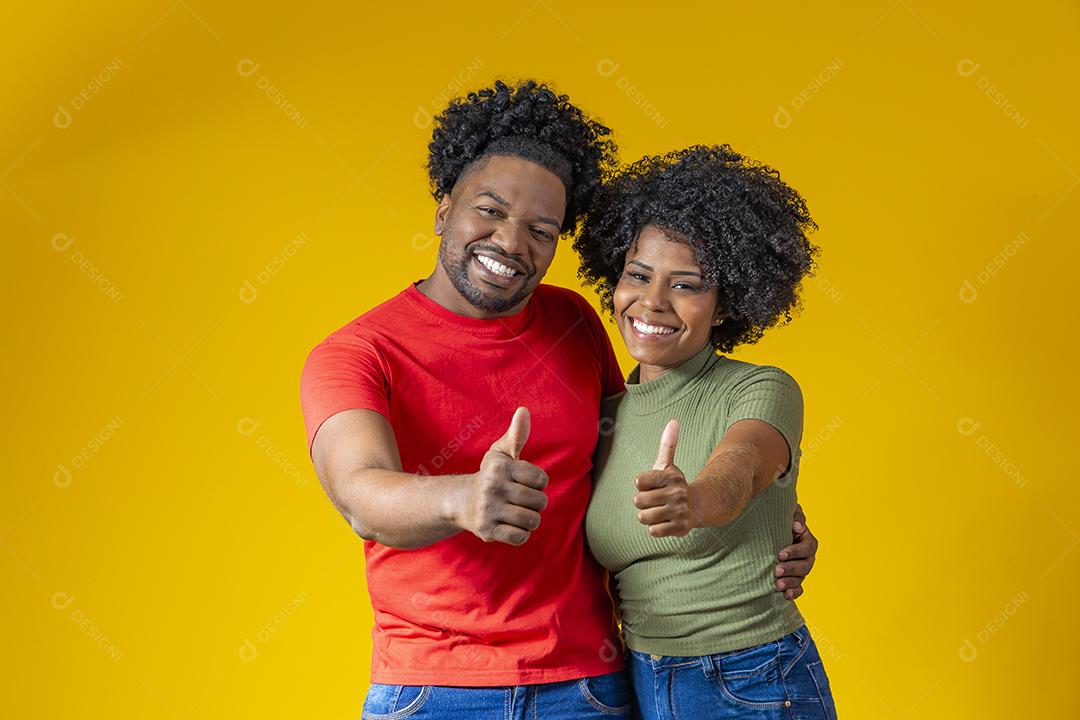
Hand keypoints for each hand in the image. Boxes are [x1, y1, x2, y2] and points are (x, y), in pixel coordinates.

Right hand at [457, 407, 548, 545]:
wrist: (461, 502)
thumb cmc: (490, 475)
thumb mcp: (501, 453)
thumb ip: (517, 434)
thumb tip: (523, 410)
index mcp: (500, 467)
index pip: (541, 480)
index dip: (538, 484)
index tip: (525, 482)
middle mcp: (492, 488)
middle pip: (539, 502)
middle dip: (536, 503)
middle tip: (522, 500)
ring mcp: (488, 510)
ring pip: (532, 520)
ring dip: (531, 520)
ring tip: (520, 513)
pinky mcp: (487, 531)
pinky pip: (520, 537)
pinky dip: (521, 534)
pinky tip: (511, 526)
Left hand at [633, 419, 692, 537]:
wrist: (698, 506)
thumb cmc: (674, 485)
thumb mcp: (668, 465)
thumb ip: (667, 444)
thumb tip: (674, 421)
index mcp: (670, 476)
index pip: (638, 481)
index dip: (642, 485)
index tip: (654, 485)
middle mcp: (677, 493)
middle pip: (638, 501)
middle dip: (643, 502)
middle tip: (656, 500)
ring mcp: (679, 511)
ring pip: (644, 517)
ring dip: (648, 516)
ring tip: (660, 511)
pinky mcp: (680, 528)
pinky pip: (653, 531)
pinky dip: (657, 528)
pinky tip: (666, 521)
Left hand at [775, 502, 817, 598]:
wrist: (765, 533)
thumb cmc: (778, 521)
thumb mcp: (787, 513)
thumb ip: (795, 515)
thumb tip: (798, 526)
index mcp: (807, 540)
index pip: (807, 548)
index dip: (795, 552)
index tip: (780, 554)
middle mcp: (807, 557)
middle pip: (805, 566)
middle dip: (790, 569)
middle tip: (776, 570)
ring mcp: (801, 570)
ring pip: (801, 579)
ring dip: (790, 582)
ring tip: (777, 585)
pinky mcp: (795, 580)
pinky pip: (799, 589)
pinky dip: (794, 593)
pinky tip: (786, 595)